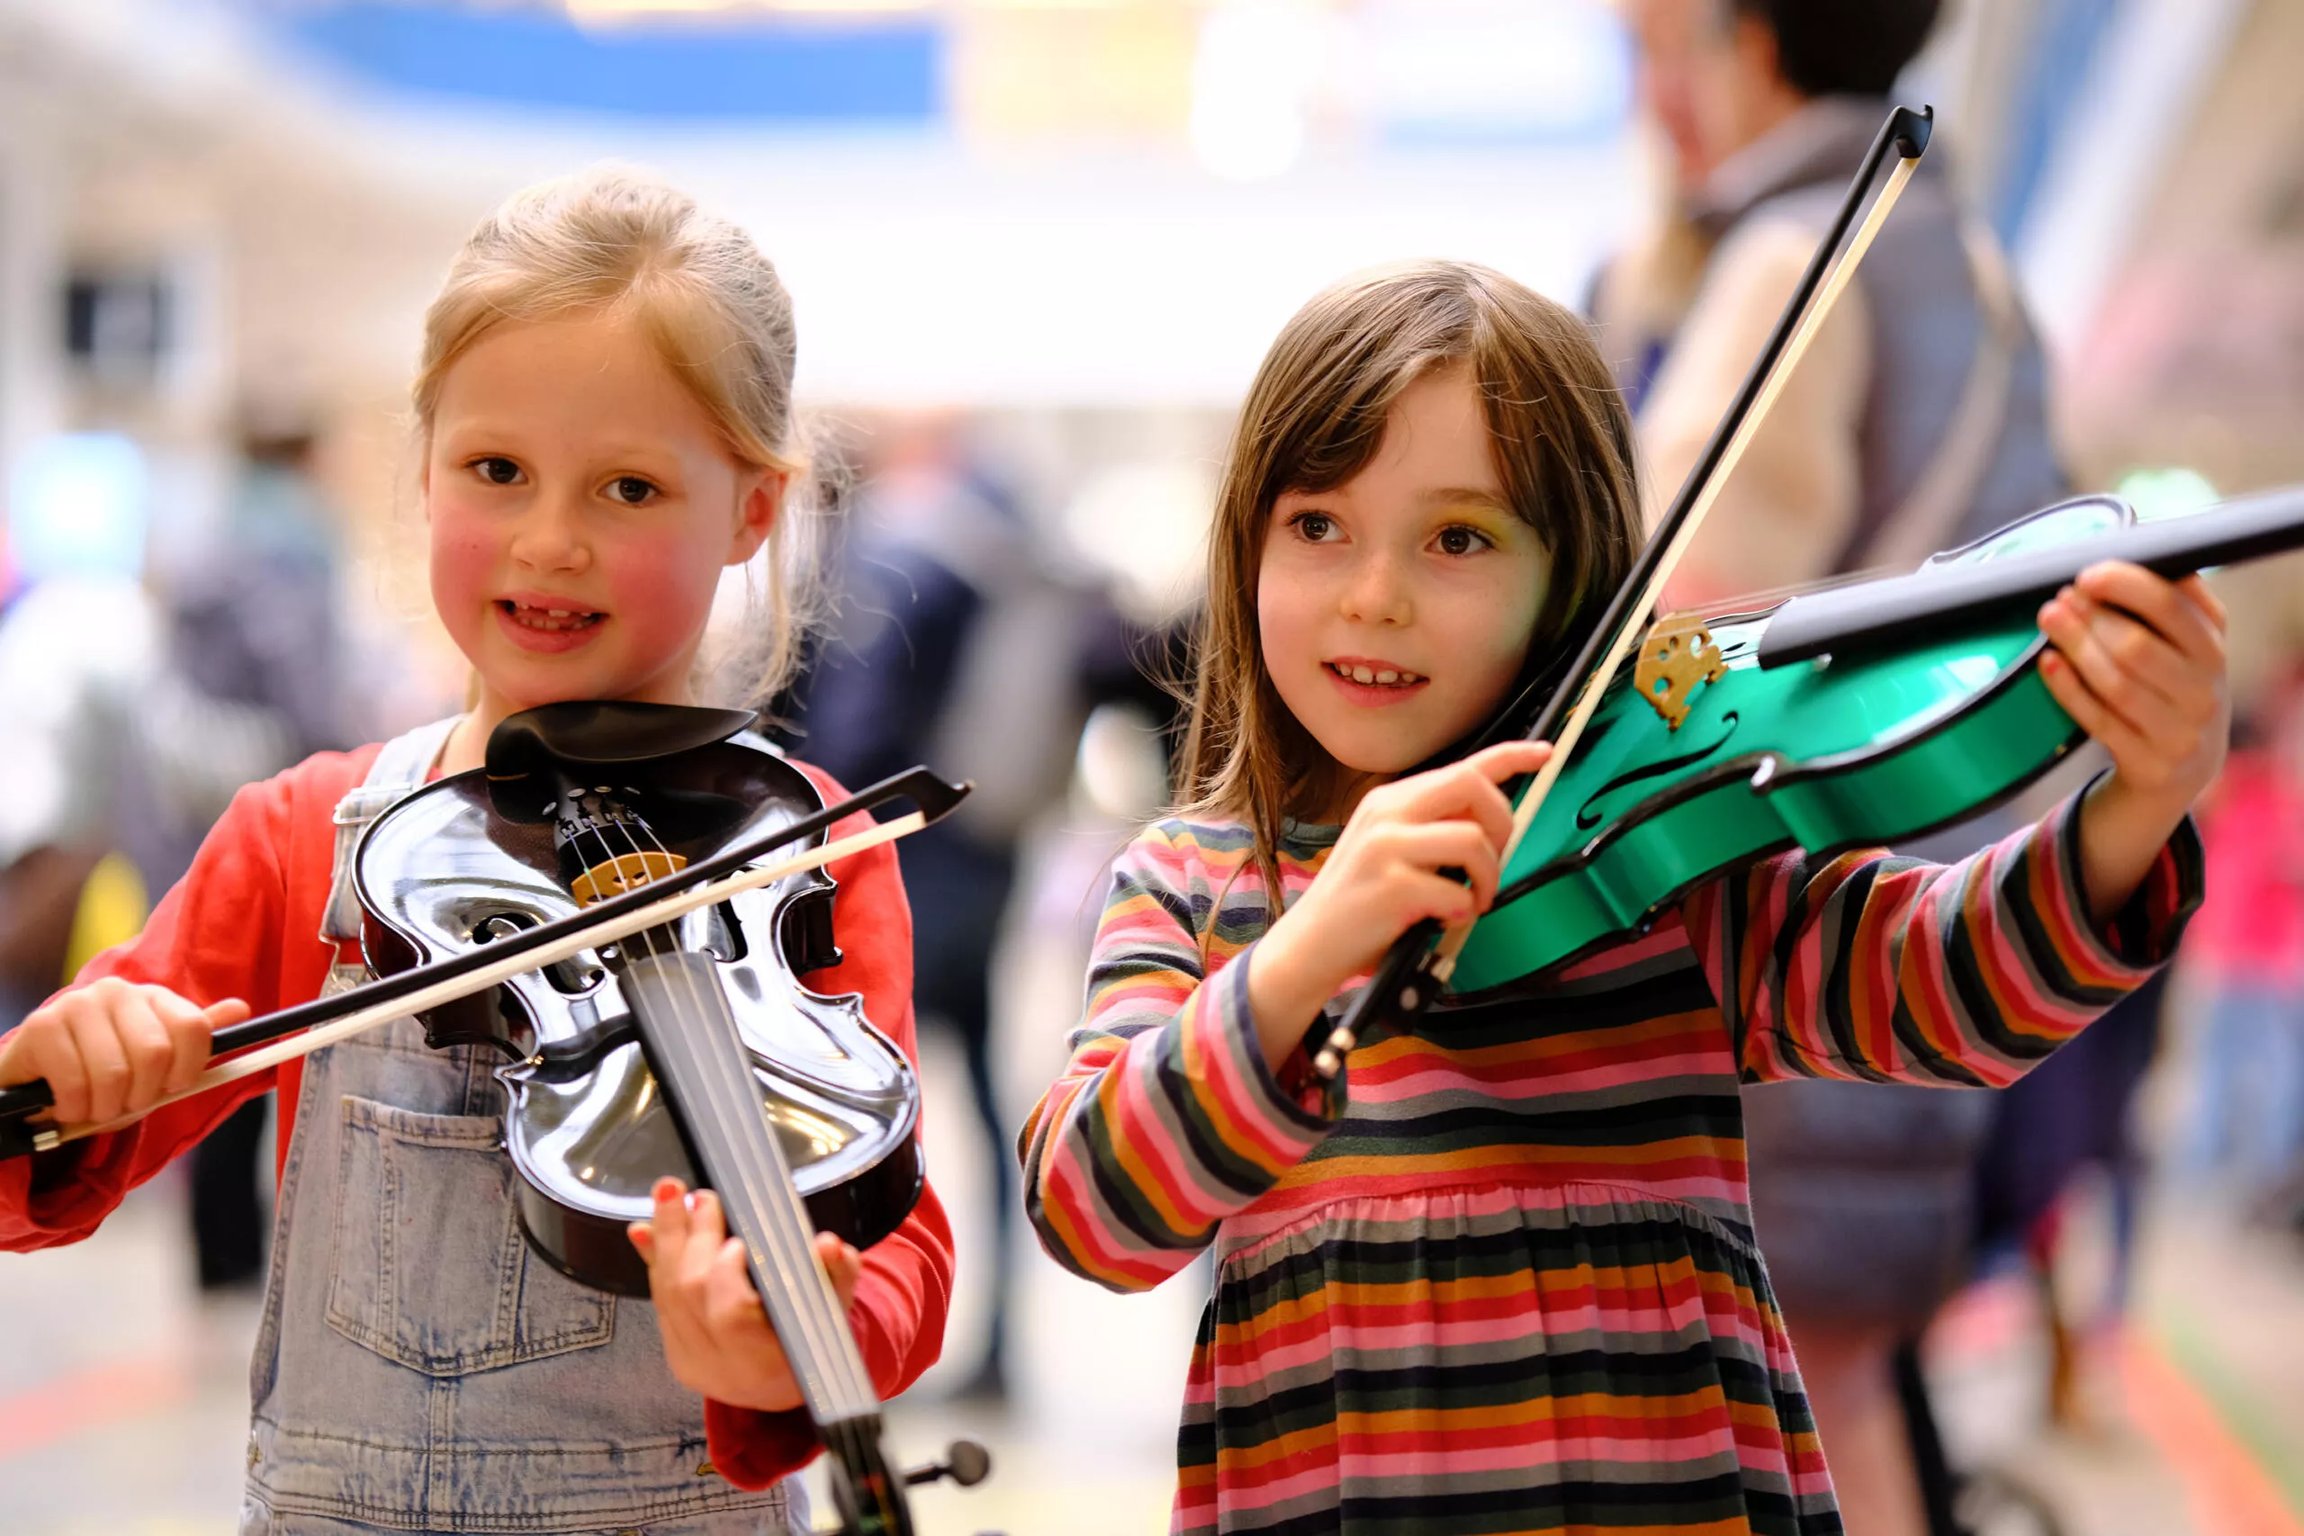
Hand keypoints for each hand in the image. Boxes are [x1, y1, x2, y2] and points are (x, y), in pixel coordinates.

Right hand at [0, 978, 246, 1125]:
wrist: (39, 1080)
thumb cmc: (105, 1073)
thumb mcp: (157, 1062)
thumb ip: (195, 1039)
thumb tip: (241, 1009)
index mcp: (153, 997)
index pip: (193, 1027)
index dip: (187, 1069)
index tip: (171, 1087)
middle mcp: (118, 991)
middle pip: (155, 1053)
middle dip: (142, 1094)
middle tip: (125, 1103)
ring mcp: (78, 1004)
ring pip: (114, 1073)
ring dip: (106, 1107)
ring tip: (96, 1105)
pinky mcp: (42, 1026)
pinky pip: (75, 1082)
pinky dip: (75, 1108)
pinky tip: (69, 1104)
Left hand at [629, 1177, 863, 1414]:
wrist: (783, 1387)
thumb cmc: (814, 1339)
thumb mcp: (837, 1307)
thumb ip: (838, 1275)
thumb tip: (828, 1244)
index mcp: (765, 1360)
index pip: (730, 1316)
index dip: (725, 1274)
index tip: (738, 1238)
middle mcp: (720, 1365)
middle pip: (690, 1295)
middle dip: (693, 1239)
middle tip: (704, 1197)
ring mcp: (690, 1360)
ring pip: (667, 1293)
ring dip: (666, 1239)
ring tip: (668, 1192)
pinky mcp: (673, 1350)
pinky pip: (658, 1300)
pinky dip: (655, 1259)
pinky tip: (644, 1228)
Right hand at [1248, 739, 1550, 1063]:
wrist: (1309, 946)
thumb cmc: (1360, 904)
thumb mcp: (1391, 851)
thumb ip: (1433, 832)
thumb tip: (1493, 828)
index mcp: (1392, 801)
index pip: (1463, 765)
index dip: (1512, 756)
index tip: (1544, 755)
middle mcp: (1387, 813)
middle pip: (1473, 787)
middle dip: (1503, 824)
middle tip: (1493, 862)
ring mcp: (1385, 847)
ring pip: (1473, 840)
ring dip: (1488, 877)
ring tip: (1473, 900)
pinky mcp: (1390, 886)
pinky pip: (1456, 891)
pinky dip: (1462, 911)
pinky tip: (1445, 919)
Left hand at [2037, 562, 2229, 921]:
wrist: (2181, 769)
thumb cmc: (2172, 687)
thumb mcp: (2186, 644)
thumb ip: (2169, 602)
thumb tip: (2123, 553)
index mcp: (2212, 648)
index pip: (2172, 606)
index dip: (2126, 585)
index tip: (2087, 573)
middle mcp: (2204, 690)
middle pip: (2137, 646)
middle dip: (2091, 618)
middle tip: (2059, 598)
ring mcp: (2180, 731)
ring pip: (2116, 683)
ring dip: (2075, 646)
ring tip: (2048, 618)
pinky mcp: (2150, 762)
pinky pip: (2100, 721)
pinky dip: (2069, 689)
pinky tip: (2047, 662)